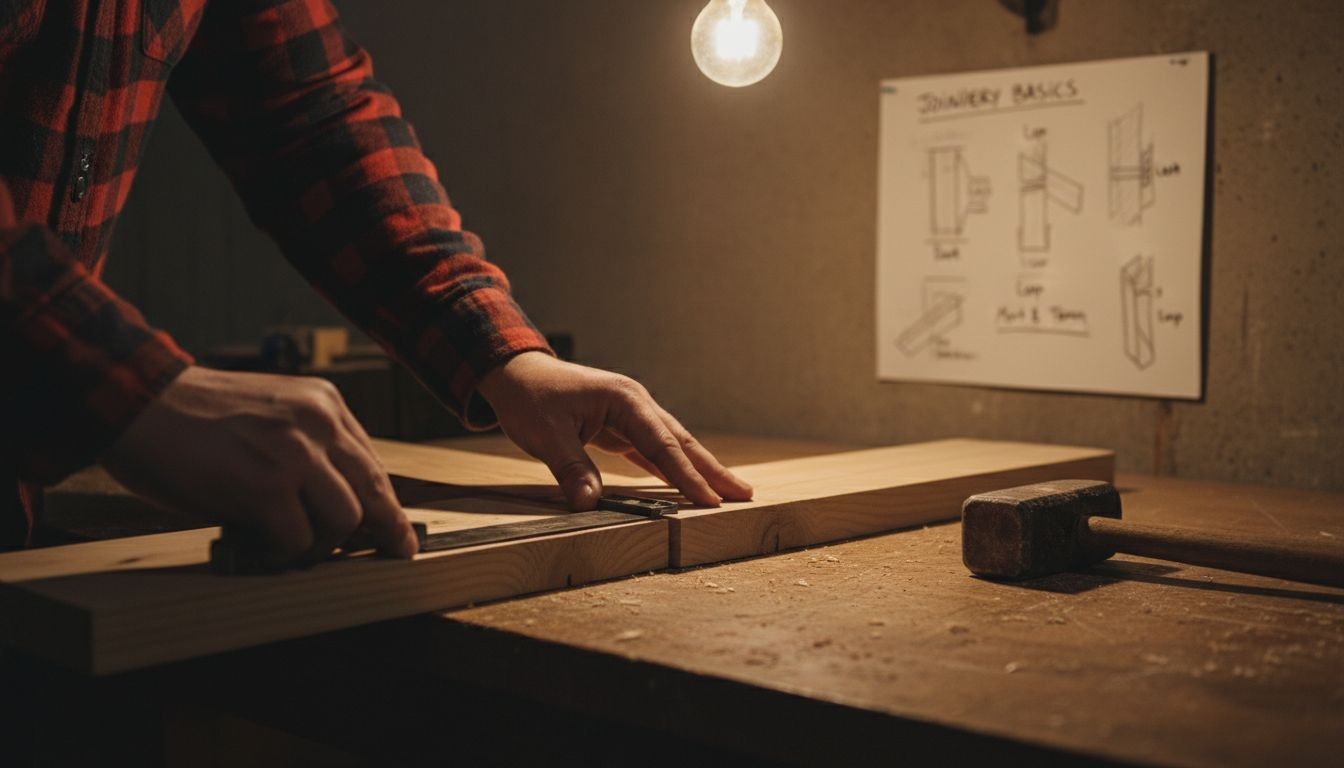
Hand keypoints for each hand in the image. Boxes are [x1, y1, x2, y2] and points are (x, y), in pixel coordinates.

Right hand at [103, 366, 418, 565]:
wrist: (136, 402)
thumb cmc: (196, 419)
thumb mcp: (271, 415)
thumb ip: (310, 448)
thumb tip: (344, 507)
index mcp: (324, 403)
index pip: (373, 464)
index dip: (388, 506)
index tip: (399, 535)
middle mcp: (317, 423)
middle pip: (374, 493)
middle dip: (383, 533)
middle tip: (387, 555)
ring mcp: (293, 453)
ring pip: (344, 521)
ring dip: (320, 546)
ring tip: (290, 548)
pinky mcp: (264, 486)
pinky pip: (297, 540)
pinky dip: (282, 555)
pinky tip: (259, 550)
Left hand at [476, 352, 752, 509]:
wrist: (515, 373)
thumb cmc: (530, 398)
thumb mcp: (546, 435)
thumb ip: (572, 468)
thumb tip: (590, 504)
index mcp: (624, 400)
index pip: (662, 445)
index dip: (687, 476)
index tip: (710, 501)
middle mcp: (635, 403)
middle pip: (680, 442)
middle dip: (712, 470)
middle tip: (744, 495)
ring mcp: (630, 414)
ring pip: (671, 446)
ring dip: (698, 469)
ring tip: (728, 492)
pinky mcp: (621, 426)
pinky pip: (653, 451)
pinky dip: (672, 468)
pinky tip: (687, 485)